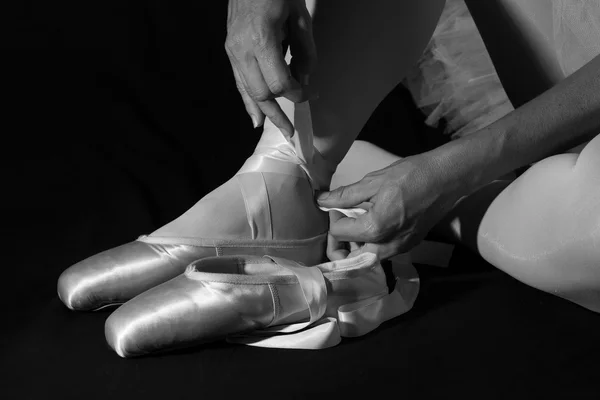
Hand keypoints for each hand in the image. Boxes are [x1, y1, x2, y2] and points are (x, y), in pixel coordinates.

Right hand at [225, 0, 316, 137]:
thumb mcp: (300, 18)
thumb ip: (305, 52)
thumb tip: (304, 79)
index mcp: (261, 40)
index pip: (280, 82)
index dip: (297, 93)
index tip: (311, 94)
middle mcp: (243, 50)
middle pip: (262, 93)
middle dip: (279, 113)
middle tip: (292, 129)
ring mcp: (233, 51)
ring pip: (248, 92)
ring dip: (264, 113)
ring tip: (278, 129)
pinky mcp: (230, 50)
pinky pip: (239, 82)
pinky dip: (248, 102)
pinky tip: (256, 118)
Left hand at [317, 154, 460, 260]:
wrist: (446, 178)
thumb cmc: (411, 176)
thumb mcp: (373, 181)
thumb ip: (345, 195)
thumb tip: (321, 200)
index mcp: (375, 229)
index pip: (338, 234)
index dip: (333, 217)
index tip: (338, 203)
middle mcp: (386, 246)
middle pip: (350, 257)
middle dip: (339, 243)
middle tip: (340, 219)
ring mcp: (399, 249)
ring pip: (366, 257)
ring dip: (354, 244)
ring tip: (355, 219)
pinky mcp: (408, 246)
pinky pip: (381, 252)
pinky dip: (370, 242)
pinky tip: (372, 222)